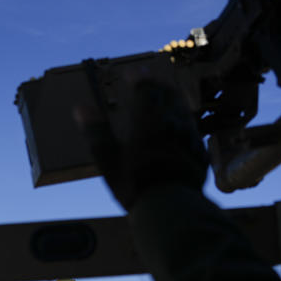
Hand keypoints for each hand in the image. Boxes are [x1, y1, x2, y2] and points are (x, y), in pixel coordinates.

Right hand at [75, 80, 208, 210]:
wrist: (173, 208)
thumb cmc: (136, 185)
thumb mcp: (108, 160)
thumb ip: (96, 132)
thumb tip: (80, 108)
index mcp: (149, 122)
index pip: (146, 90)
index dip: (139, 78)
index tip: (132, 72)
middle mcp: (173, 125)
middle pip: (169, 96)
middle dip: (159, 85)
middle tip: (152, 80)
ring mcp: (190, 139)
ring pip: (184, 111)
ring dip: (175, 101)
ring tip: (168, 97)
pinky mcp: (199, 155)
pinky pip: (193, 131)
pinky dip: (185, 122)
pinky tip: (183, 128)